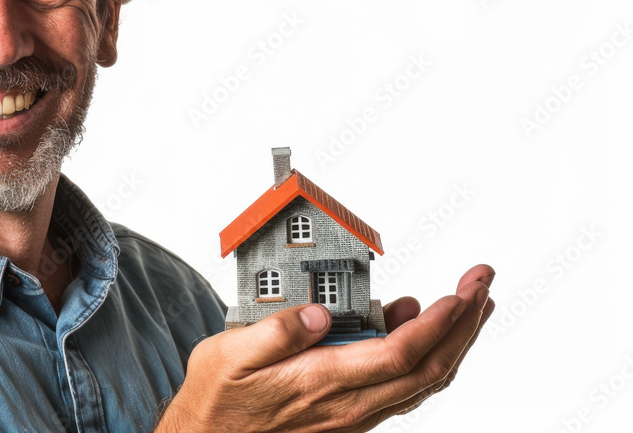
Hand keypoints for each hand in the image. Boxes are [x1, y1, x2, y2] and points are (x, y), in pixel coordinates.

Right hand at [157, 264, 495, 431]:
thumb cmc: (217, 401)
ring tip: (471, 304)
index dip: (438, 324)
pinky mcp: (350, 416)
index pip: (400, 354)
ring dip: (455, 342)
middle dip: (465, 325)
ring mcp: (354, 414)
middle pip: (428, 368)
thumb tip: (319, 315)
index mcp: (323, 383)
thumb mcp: (229, 355)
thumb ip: (276, 333)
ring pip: (423, 382)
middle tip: (481, 284)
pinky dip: (427, 356)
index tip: (460, 293)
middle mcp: (349, 405)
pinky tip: (421, 327)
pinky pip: (404, 388)